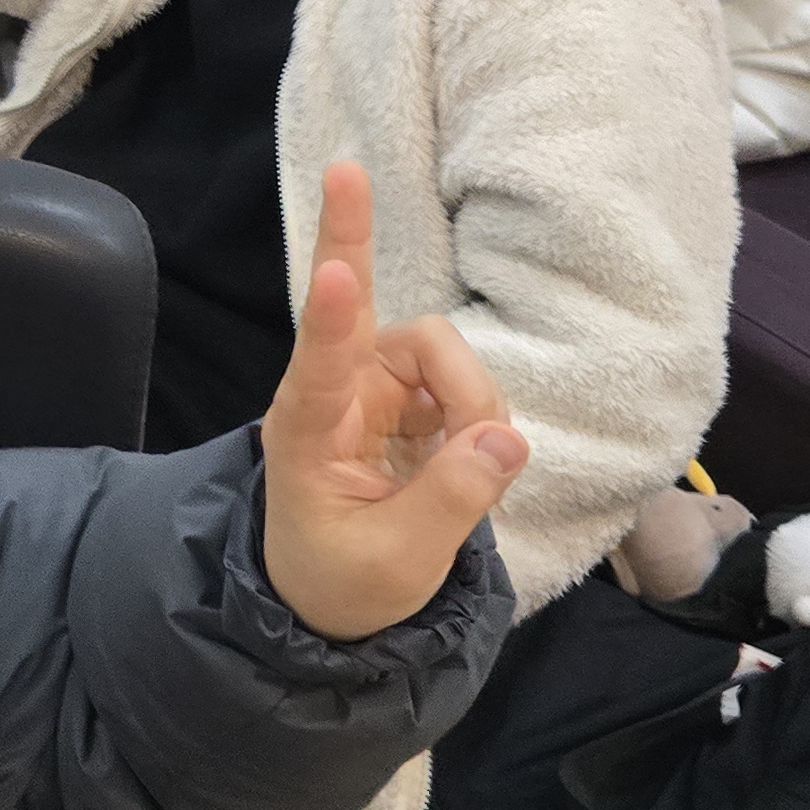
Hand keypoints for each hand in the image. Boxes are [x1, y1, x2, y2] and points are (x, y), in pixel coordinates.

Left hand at [257, 160, 529, 641]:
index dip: (333, 319)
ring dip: (474, 404)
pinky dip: (480, 416)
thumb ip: (452, 499)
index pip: (317, 368)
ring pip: (443, 355)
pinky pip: (463, 382)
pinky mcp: (406, 395)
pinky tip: (466, 457)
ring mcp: (372, 387)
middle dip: (394, 296)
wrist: (333, 599)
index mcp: (304, 433)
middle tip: (368, 211)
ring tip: (469, 471)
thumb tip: (506, 437)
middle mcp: (332, 393)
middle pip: (382, 324)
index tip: (338, 272)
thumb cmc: (345, 581)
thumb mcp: (397, 561)